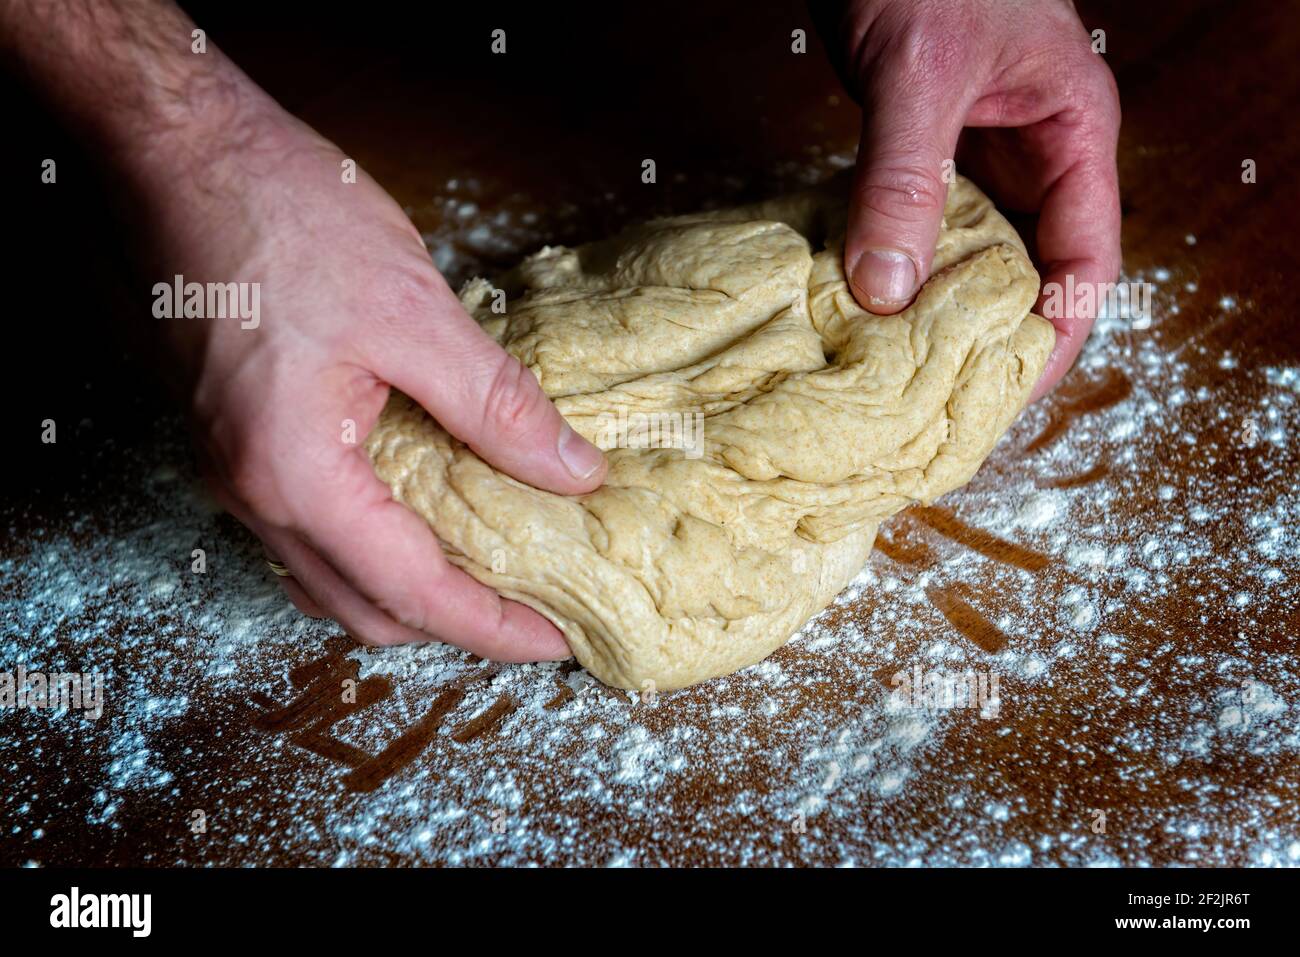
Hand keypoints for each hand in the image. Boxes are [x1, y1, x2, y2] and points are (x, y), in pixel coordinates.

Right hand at [0, 0, 605, 659]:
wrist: (185, 155)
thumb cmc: (285, 220)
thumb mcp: (415, 315)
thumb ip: (499, 406)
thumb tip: (576, 473)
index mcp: (296, 477)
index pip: (414, 593)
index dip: (495, 627)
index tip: (559, 639)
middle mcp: (254, 495)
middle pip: (368, 608)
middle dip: (455, 620)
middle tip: (536, 602)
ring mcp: (238, 471)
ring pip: (334, 577)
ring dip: (412, 585)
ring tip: (491, 563)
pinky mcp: (241, 440)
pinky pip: (313, 528)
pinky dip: (376, 541)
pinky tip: (428, 506)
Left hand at [816, 0, 1121, 397]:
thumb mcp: (918, 72)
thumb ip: (905, 175)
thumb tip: (886, 288)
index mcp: (1071, 135)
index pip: (1084, 265)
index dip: (1050, 339)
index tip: (999, 397)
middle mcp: (1033, 155)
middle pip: (1030, 274)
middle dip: (991, 342)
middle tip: (937, 406)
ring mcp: (979, 155)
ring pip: (973, 256)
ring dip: (939, 312)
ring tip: (897, 376)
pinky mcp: (925, 151)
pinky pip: (922, 227)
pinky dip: (898, 267)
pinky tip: (864, 307)